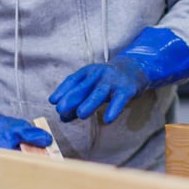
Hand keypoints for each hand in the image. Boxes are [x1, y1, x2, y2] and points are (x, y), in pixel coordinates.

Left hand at [49, 27, 188, 124]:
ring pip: (99, 92)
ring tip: (81, 114)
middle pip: (83, 87)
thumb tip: (62, 117)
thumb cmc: (107, 80)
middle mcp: (99, 74)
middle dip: (72, 98)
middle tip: (61, 110)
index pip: (73, 80)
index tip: (53, 101)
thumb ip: (78, 100)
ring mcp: (113, 81)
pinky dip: (114, 109)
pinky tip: (108, 119)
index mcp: (88, 72)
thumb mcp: (91, 85)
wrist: (135, 68)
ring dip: (89, 103)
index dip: (63, 90)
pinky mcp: (127, 89)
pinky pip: (119, 100)